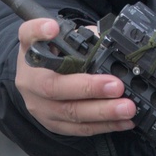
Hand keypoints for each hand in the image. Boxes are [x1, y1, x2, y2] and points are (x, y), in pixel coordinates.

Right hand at [15, 17, 135, 136]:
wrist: (39, 81)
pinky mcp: (53, 124)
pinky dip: (104, 126)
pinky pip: (79, 128)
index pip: (28, 35)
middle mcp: (29, 80)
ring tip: (127, 108)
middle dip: (88, 88)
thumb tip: (109, 40)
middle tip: (117, 86)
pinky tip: (124, 121)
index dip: (39, 31)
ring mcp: (39, 106)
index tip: (53, 27)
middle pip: (53, 86)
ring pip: (70, 113)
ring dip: (102, 112)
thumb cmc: (56, 56)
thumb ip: (81, 36)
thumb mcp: (63, 39)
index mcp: (31, 52)